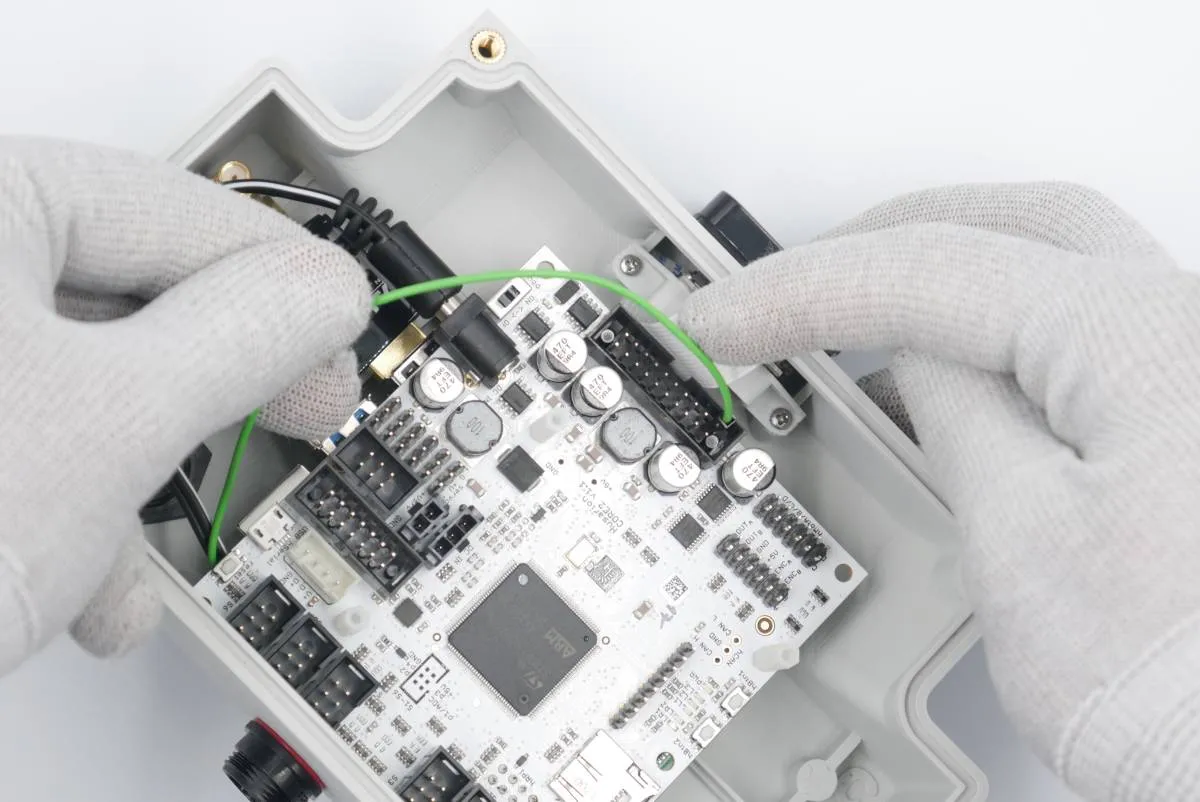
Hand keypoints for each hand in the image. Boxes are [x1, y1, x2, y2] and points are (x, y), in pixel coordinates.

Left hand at [0, 138, 370, 674]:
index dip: (281, 287)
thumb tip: (316, 297)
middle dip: (199, 394)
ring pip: (64, 379)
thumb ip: (239, 341)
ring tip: (137, 556)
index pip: (174, 211)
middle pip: (120, 297)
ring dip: (129, 472)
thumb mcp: (104, 431)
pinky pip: (5, 429)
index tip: (334, 342)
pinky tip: (72, 580)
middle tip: (283, 414)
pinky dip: (57, 500)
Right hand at [681, 183, 1199, 800]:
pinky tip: (948, 394)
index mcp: (1145, 340)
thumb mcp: (1018, 537)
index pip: (934, 272)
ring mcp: (1198, 379)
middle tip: (800, 277)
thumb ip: (953, 412)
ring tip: (858, 332)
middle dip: (888, 244)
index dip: (806, 290)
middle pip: (1013, 231)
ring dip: (947, 292)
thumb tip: (909, 357)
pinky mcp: (1190, 428)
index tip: (728, 318)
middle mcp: (1192, 335)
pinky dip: (999, 350)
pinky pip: (1082, 348)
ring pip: (1055, 279)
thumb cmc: (1181, 694)